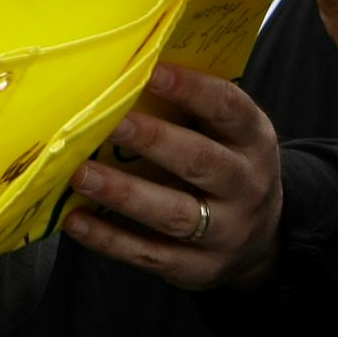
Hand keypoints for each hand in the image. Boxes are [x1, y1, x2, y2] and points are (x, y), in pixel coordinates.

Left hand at [62, 64, 283, 289]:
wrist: (262, 241)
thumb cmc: (223, 165)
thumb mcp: (225, 135)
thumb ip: (188, 108)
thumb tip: (123, 67)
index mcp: (252, 141)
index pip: (228, 109)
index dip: (192, 88)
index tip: (152, 70)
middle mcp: (246, 186)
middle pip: (201, 162)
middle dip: (154, 140)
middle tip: (111, 121)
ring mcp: (225, 232)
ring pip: (173, 213)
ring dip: (123, 192)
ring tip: (79, 173)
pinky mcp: (198, 268)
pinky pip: (150, 255)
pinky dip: (110, 238)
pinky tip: (75, 219)